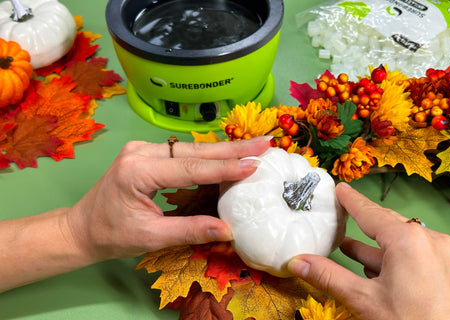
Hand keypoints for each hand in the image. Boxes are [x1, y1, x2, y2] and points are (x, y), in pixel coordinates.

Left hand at [67, 137, 269, 261]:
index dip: (224, 168)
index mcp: (137, 171)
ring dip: (224, 149)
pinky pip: (183, 152)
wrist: (82, 228)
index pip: (190, 168)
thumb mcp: (150, 237)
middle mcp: (140, 152)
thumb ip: (189, 231)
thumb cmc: (111, 235)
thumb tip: (228, 229)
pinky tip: (229, 152)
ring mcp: (142, 149)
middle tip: (265, 143)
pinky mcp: (146, 153)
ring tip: (255, 146)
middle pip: (194, 150)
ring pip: (191, 148)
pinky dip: (208, 154)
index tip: (254, 165)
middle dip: (233, 148)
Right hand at [288, 182, 449, 318]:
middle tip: (343, 215)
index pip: (370, 213)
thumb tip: (299, 262)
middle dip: (363, 224)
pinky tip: (381, 271)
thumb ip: (329, 277)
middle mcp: (430, 240)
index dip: (351, 201)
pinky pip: (419, 255)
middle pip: (388, 224)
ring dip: (377, 247)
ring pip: (403, 243)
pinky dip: (398, 259)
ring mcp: (445, 256)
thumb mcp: (364, 300)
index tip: (341, 190)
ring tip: (352, 248)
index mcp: (407, 240)